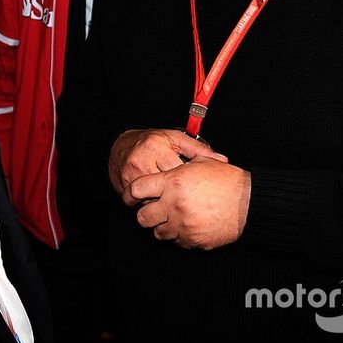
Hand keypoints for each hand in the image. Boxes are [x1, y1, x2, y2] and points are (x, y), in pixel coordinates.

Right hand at [108, 128, 226, 194]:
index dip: (191, 182)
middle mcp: (141, 162)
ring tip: (176, 203)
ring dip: (165, 204)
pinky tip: (160, 204)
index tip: (199, 188)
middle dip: (178, 196)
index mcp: (157, 148)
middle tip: (190, 200)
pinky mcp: (122, 187)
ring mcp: (130, 176)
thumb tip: (223, 160)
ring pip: (152, 200)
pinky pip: (140, 203)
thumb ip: (198, 149)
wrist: (119, 145)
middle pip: (165, 189)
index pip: (178, 172)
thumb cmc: (151, 141)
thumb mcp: (175, 138)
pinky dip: (152, 205)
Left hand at [129, 157, 251, 249]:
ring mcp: (183, 225)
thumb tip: (164, 169)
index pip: (137, 189)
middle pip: (142, 217)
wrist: (249, 203)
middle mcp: (174, 205)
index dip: (129, 193)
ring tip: (171, 219)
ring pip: (158, 233)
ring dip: (161, 227)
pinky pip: (176, 242)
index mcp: (173, 182)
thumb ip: (178, 166)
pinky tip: (187, 227)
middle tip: (151, 211)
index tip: (129, 197)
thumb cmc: (227, 180)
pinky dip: (178, 236)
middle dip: (144, 214)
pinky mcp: (193, 240)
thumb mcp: (200, 163)